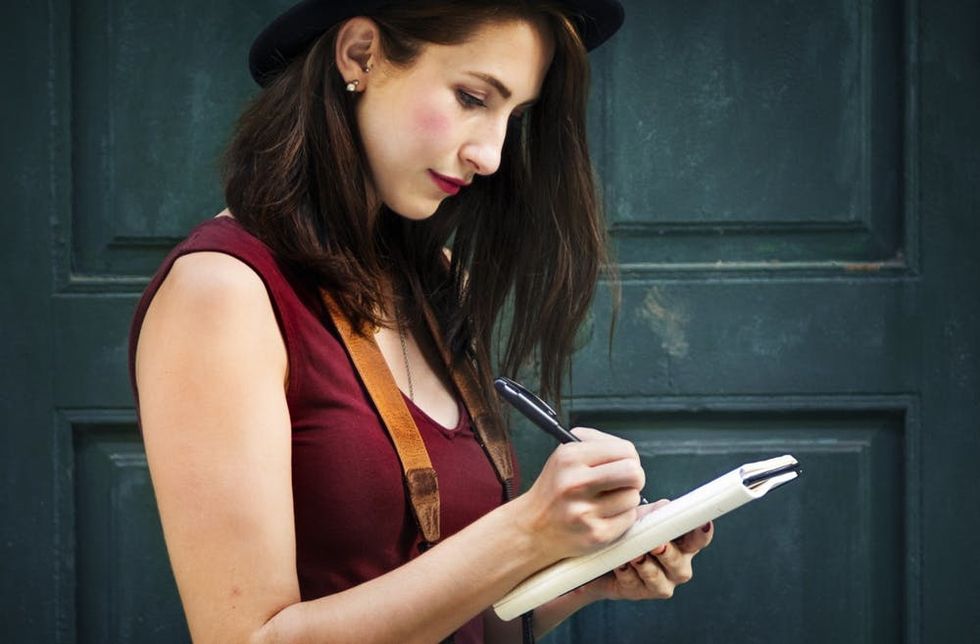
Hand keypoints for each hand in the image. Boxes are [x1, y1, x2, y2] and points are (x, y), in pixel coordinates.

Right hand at [517, 427, 645, 560]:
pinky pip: (629, 519)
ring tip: (607, 501)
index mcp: (570, 458)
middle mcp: (575, 483)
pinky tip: (604, 516)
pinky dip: (622, 517)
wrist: (532, 528)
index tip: (624, 464)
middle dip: (634, 478)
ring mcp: (585, 512)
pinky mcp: (595, 535)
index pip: (625, 450)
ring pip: (633, 498)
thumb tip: (631, 453)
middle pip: (634, 473)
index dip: (630, 458)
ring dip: (626, 499)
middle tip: (623, 483)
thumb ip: (597, 445)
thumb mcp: (564, 456)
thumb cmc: (555, 489)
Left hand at [583, 499, 714, 600]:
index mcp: (683, 545)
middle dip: (668, 554)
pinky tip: (619, 564)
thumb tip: (666, 508)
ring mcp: (660, 582)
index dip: (702, 533)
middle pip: (680, 564)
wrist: (600, 554)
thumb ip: (658, 511)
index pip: (699, 539)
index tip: (702, 524)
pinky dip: (625, 573)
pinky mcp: (638, 593)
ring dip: (645, 566)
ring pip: (658, 579)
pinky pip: (633, 584)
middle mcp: (676, 566)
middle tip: (657, 545)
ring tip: (634, 555)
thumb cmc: (629, 531)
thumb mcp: (643, 515)